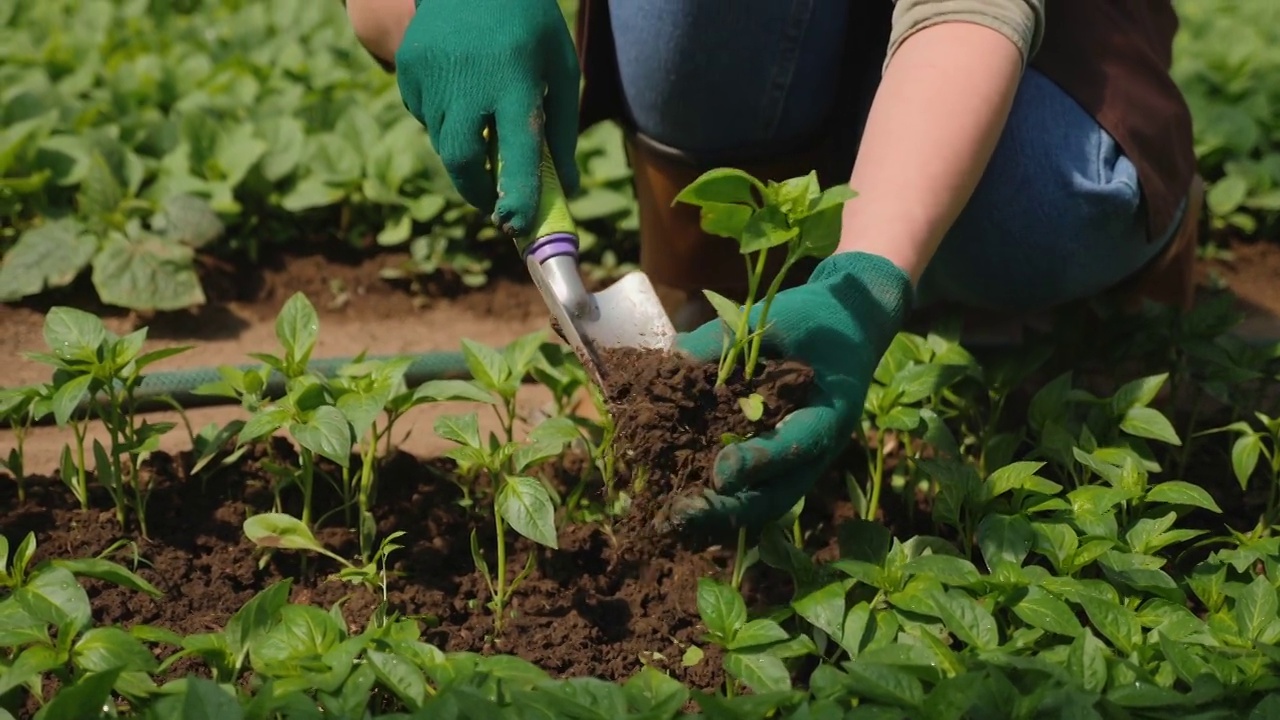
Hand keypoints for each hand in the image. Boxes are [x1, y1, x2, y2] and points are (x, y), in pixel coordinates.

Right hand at [394, 0, 580, 235]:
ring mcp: (432, 75)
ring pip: (443, 142)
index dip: (517, 195)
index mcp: (516, 79)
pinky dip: (443, 121)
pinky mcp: (409, 69)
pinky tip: (460, 91)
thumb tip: (566, 187)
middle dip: (477, 190)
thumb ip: (563, 129)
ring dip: (464, 151)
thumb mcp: (560, 67)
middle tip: (494, 201)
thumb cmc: (529, 24)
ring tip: (482, 121)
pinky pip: (424, 116)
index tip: (516, 226)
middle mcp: (469, 81)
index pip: (518, 151)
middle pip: (463, 159)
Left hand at [670, 252, 910, 531]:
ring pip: (763, 502)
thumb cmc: (817, 316)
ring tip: (673, 519)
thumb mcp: (780, 316)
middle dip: (729, 510)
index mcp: (830, 414)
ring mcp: (800, 460)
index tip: (720, 472)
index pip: (797, 447)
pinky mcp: (782, 459)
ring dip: (720, 514)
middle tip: (681, 515)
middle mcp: (817, 449)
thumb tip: (672, 359)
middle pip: (777, 496)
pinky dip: (721, 499)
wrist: (850, 322)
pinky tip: (681, 498)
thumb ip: (730, 338)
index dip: (759, 463)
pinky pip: (754, 489)